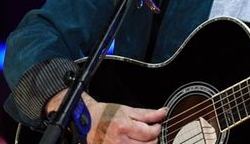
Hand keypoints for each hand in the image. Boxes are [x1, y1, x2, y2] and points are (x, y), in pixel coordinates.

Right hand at [47, 90, 166, 143]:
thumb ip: (147, 114)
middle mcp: (119, 141)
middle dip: (153, 138)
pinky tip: (135, 142)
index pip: (150, 133)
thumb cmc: (105, 114)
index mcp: (124, 127)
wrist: (86, 121)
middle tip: (150, 132)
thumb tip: (163, 112)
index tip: (156, 125)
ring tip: (142, 138)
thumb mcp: (127, 110)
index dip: (157, 128)